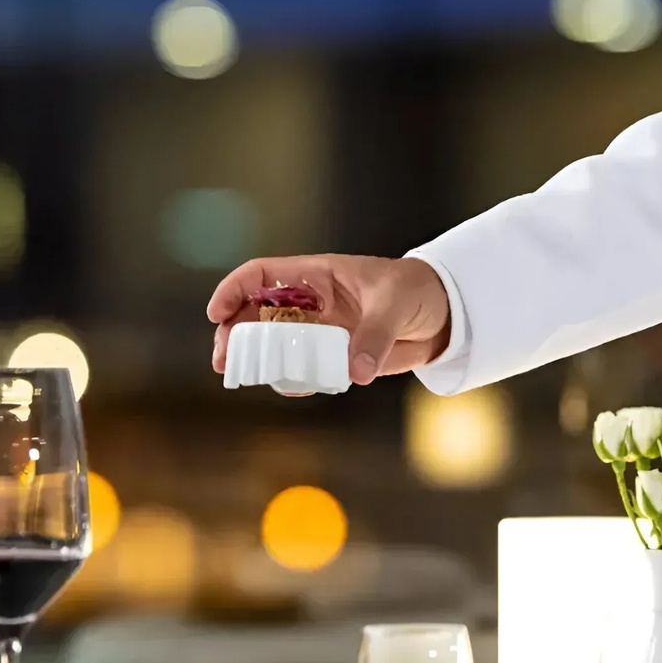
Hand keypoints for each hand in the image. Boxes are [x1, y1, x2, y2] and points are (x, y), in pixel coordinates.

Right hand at [207, 255, 451, 386]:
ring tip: (244, 377)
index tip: (217, 313)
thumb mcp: (395, 304)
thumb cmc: (416, 291)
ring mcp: (319, 330)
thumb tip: (355, 371)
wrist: (444, 315)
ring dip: (255, 360)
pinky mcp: (334, 356)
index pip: (261, 275)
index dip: (234, 290)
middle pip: (255, 313)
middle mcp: (310, 302)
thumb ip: (374, 335)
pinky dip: (292, 380)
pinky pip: (303, 369)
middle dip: (233, 334)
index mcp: (316, 275)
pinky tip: (290, 387)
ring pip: (273, 344)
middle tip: (224, 360)